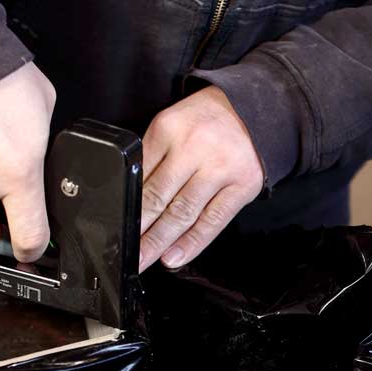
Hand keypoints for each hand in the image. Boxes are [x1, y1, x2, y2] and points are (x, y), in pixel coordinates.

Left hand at [140, 86, 264, 271]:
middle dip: (139, 230)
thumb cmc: (207, 121)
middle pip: (158, 197)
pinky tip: (176, 256)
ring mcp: (220, 168)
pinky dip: (192, 242)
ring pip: (183, 213)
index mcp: (168, 129)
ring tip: (145, 260)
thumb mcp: (172, 125)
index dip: (127, 206)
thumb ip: (153, 157)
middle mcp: (194, 148)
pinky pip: (213, 220)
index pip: (140, 175)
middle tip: (126, 252)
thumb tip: (134, 201)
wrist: (252, 110)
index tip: (118, 226)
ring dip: (160, 241)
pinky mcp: (242, 185)